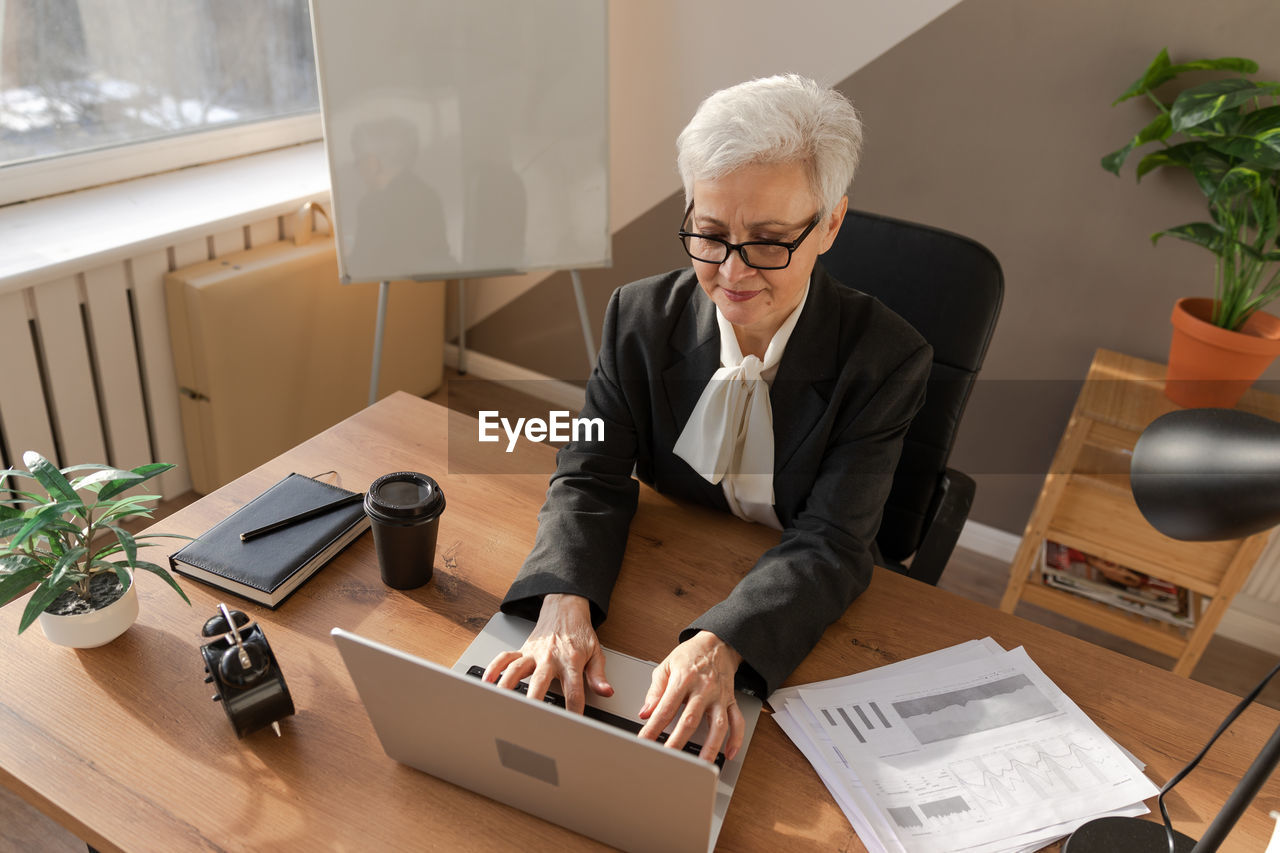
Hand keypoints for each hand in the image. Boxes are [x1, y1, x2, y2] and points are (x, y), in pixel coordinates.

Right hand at [481, 594, 612, 712]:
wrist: (566, 608)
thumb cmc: (580, 633)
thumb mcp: (596, 653)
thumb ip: (598, 675)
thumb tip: (606, 691)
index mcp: (571, 660)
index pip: (573, 690)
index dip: (573, 710)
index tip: (571, 725)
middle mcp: (550, 657)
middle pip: (540, 681)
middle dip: (534, 700)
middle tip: (529, 718)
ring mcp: (533, 653)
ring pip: (516, 669)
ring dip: (507, 686)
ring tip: (499, 703)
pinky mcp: (522, 649)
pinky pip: (504, 658)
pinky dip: (494, 668)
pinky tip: (487, 681)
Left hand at [637, 631, 745, 762]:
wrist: (717, 643)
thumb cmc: (690, 655)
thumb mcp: (666, 666)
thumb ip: (655, 691)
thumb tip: (645, 713)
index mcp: (684, 679)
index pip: (665, 708)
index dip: (653, 727)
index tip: (644, 741)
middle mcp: (703, 689)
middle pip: (690, 719)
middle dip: (678, 741)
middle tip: (668, 758)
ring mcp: (719, 696)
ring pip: (718, 725)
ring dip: (710, 746)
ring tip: (702, 764)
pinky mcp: (731, 701)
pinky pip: (737, 721)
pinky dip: (736, 739)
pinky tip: (729, 753)